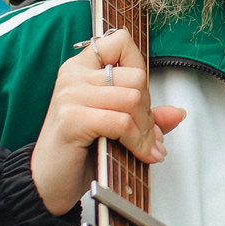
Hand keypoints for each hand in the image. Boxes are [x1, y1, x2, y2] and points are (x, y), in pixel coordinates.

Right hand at [31, 29, 186, 216]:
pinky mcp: (72, 118)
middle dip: (148, 110)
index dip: (139, 66)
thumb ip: (144, 116)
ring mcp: (70, 95)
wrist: (47, 184)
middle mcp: (74, 75)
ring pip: (132, 98)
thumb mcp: (116, 128)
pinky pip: (121, 122)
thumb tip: (177, 113)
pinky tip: (137, 154)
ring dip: (145, 130)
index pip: (121, 41)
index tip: (139, 95)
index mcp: (81, 68)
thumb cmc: (77, 154)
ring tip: (143, 147)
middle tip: (147, 135)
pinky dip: (136, 141)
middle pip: (135, 76)